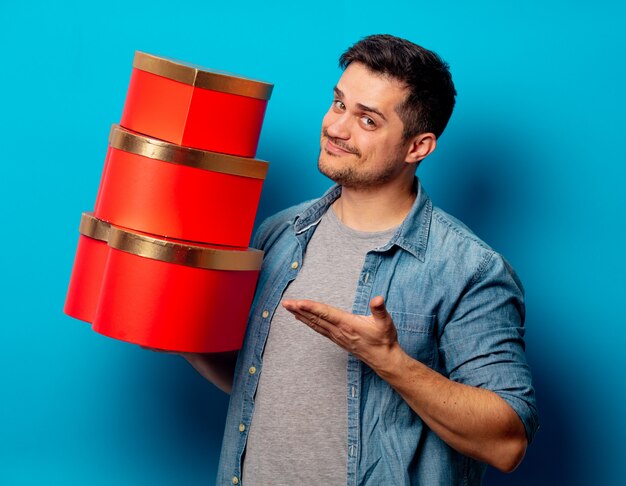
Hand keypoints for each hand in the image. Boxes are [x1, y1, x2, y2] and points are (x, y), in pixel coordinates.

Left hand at [282, 295, 403, 372]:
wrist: (384, 359)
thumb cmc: (384, 340)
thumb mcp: (385, 322)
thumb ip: (380, 310)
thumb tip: (378, 299)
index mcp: (348, 324)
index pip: (326, 313)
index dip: (311, 307)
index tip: (298, 302)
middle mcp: (339, 331)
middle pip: (316, 318)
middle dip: (300, 310)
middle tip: (286, 303)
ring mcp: (337, 336)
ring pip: (315, 324)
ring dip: (301, 315)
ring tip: (289, 308)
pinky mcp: (338, 339)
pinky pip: (319, 329)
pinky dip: (309, 323)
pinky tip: (302, 318)